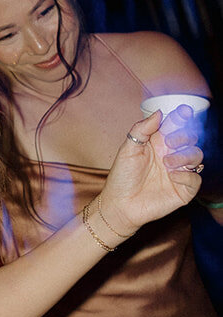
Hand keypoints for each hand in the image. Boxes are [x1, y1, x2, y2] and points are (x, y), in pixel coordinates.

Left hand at [97, 108, 203, 236]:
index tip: (184, 112)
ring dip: (185, 155)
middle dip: (185, 136)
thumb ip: (142, 129)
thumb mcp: (128, 149)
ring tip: (167, 163)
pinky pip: (195, 179)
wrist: (120, 204)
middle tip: (170, 142)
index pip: (175, 126)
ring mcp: (179, 172)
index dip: (181, 117)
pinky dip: (187, 175)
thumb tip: (159, 113)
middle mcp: (171, 155)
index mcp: (158, 143)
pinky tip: (172, 175)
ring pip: (196, 156)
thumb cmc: (122, 177)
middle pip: (190, 138)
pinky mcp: (183, 189)